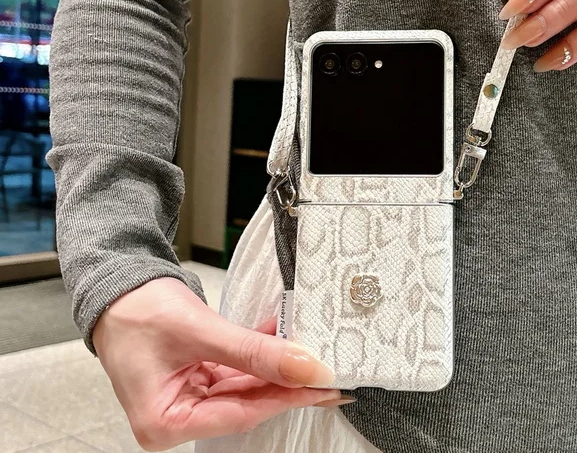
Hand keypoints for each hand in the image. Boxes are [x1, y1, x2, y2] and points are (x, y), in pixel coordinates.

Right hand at [93, 278, 348, 450]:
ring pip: (245, 385)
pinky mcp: (195, 379)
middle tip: (325, 370)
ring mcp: (186, 398)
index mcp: (165, 423)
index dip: (285, 397)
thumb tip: (303, 366)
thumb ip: (254, 351)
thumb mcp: (202, 331)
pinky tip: (281, 334)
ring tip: (309, 349)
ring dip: (274, 364)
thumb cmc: (138, 312)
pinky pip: (235, 369)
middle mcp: (176, 418)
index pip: (241, 414)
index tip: (321, 385)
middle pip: (246, 402)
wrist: (118, 287)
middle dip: (285, 382)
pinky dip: (258, 352)